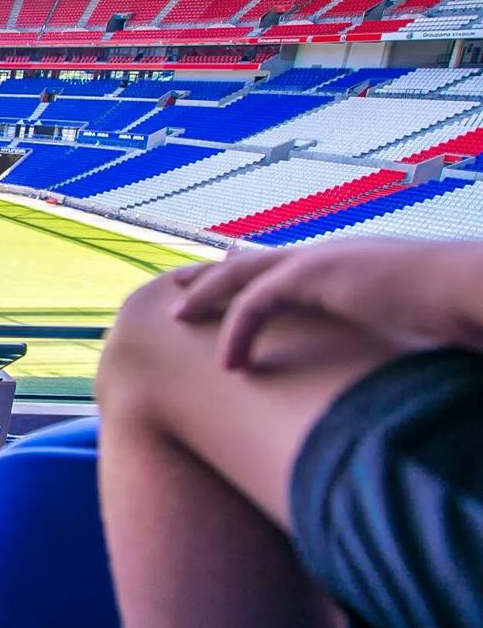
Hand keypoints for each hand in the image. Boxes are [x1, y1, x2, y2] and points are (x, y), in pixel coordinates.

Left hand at [171, 238, 482, 369]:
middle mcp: (328, 255)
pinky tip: (229, 364)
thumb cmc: (455, 316)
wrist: (475, 292)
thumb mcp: (407, 328)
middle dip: (209, 274)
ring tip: (175, 320)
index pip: (283, 266)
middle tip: (175, 288)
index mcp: (345, 265)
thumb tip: (373, 372)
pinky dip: (238, 331)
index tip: (219, 284)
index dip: (246, 274)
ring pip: (241, 273)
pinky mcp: (317, 274)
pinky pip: (257, 301)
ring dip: (206, 295)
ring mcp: (321, 258)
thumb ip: (378, 338)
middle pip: (249, 260)